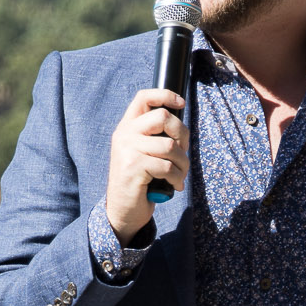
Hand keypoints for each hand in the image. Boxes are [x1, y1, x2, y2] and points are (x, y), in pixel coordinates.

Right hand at [106, 88, 188, 240]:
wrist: (123, 210)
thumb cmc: (140, 181)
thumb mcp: (143, 152)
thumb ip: (154, 136)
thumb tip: (180, 125)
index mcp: (127, 127)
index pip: (144, 97)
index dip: (165, 95)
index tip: (180, 103)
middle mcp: (124, 134)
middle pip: (163, 117)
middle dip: (182, 135)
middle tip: (183, 153)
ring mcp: (127, 150)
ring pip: (170, 146)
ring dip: (183, 163)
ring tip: (180, 174)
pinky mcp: (133, 167)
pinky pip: (167, 167)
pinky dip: (177, 178)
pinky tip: (174, 185)